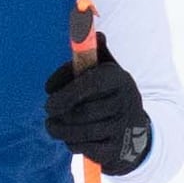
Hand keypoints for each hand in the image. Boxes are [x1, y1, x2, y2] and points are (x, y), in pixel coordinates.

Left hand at [42, 41, 151, 172]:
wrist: (136, 131)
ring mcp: (121, 128)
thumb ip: (96, 51)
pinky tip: (70, 138)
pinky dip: (73, 144)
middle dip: (59, 113)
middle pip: (81, 112)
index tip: (47, 93)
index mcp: (120, 79)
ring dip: (60, 129)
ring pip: (80, 132)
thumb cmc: (111, 94)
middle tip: (49, 112)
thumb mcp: (107, 69)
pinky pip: (86, 149)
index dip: (65, 91)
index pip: (90, 84)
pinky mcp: (116, 150)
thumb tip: (95, 32)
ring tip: (52, 126)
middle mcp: (125, 103)